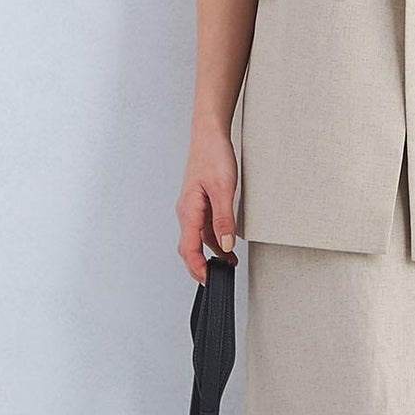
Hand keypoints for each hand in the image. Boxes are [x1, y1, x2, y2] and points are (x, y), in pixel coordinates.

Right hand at [176, 127, 238, 282]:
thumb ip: (224, 219)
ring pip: (197, 239)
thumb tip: (225, 245)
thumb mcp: (224, 189)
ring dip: (210, 254)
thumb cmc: (213, 156)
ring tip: (228, 264)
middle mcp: (187, 212)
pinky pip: (203, 228)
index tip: (209, 280)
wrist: (209, 135)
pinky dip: (214, 240)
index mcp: (188, 211)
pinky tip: (226, 244)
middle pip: (189, 248)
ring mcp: (192, 208)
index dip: (197, 268)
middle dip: (200, 266)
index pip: (188, 249)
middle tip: (216, 279)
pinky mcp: (200, 203)